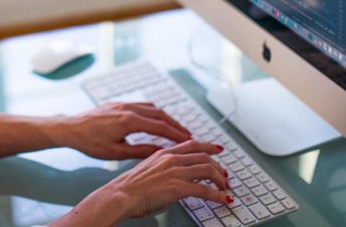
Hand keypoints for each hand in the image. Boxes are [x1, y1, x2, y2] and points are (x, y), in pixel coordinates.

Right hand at [52, 140, 229, 225]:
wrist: (120, 195)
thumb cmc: (129, 188)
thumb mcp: (147, 170)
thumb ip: (162, 169)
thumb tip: (172, 177)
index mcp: (164, 153)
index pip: (192, 144)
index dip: (208, 146)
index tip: (218, 148)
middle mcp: (172, 159)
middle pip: (205, 156)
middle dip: (219, 166)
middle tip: (225, 175)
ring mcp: (176, 172)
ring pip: (208, 170)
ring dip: (221, 180)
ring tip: (225, 189)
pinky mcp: (179, 187)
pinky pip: (206, 190)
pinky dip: (218, 196)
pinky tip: (223, 200)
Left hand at [53, 102, 192, 159]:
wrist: (70, 128)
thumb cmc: (89, 143)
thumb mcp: (117, 152)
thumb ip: (141, 151)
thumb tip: (161, 152)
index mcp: (128, 121)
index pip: (160, 126)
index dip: (176, 134)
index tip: (189, 141)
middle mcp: (128, 108)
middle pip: (160, 114)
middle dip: (176, 125)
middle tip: (189, 136)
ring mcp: (123, 103)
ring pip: (152, 108)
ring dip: (166, 117)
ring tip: (177, 129)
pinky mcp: (118, 103)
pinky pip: (142, 105)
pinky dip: (154, 112)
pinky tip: (157, 119)